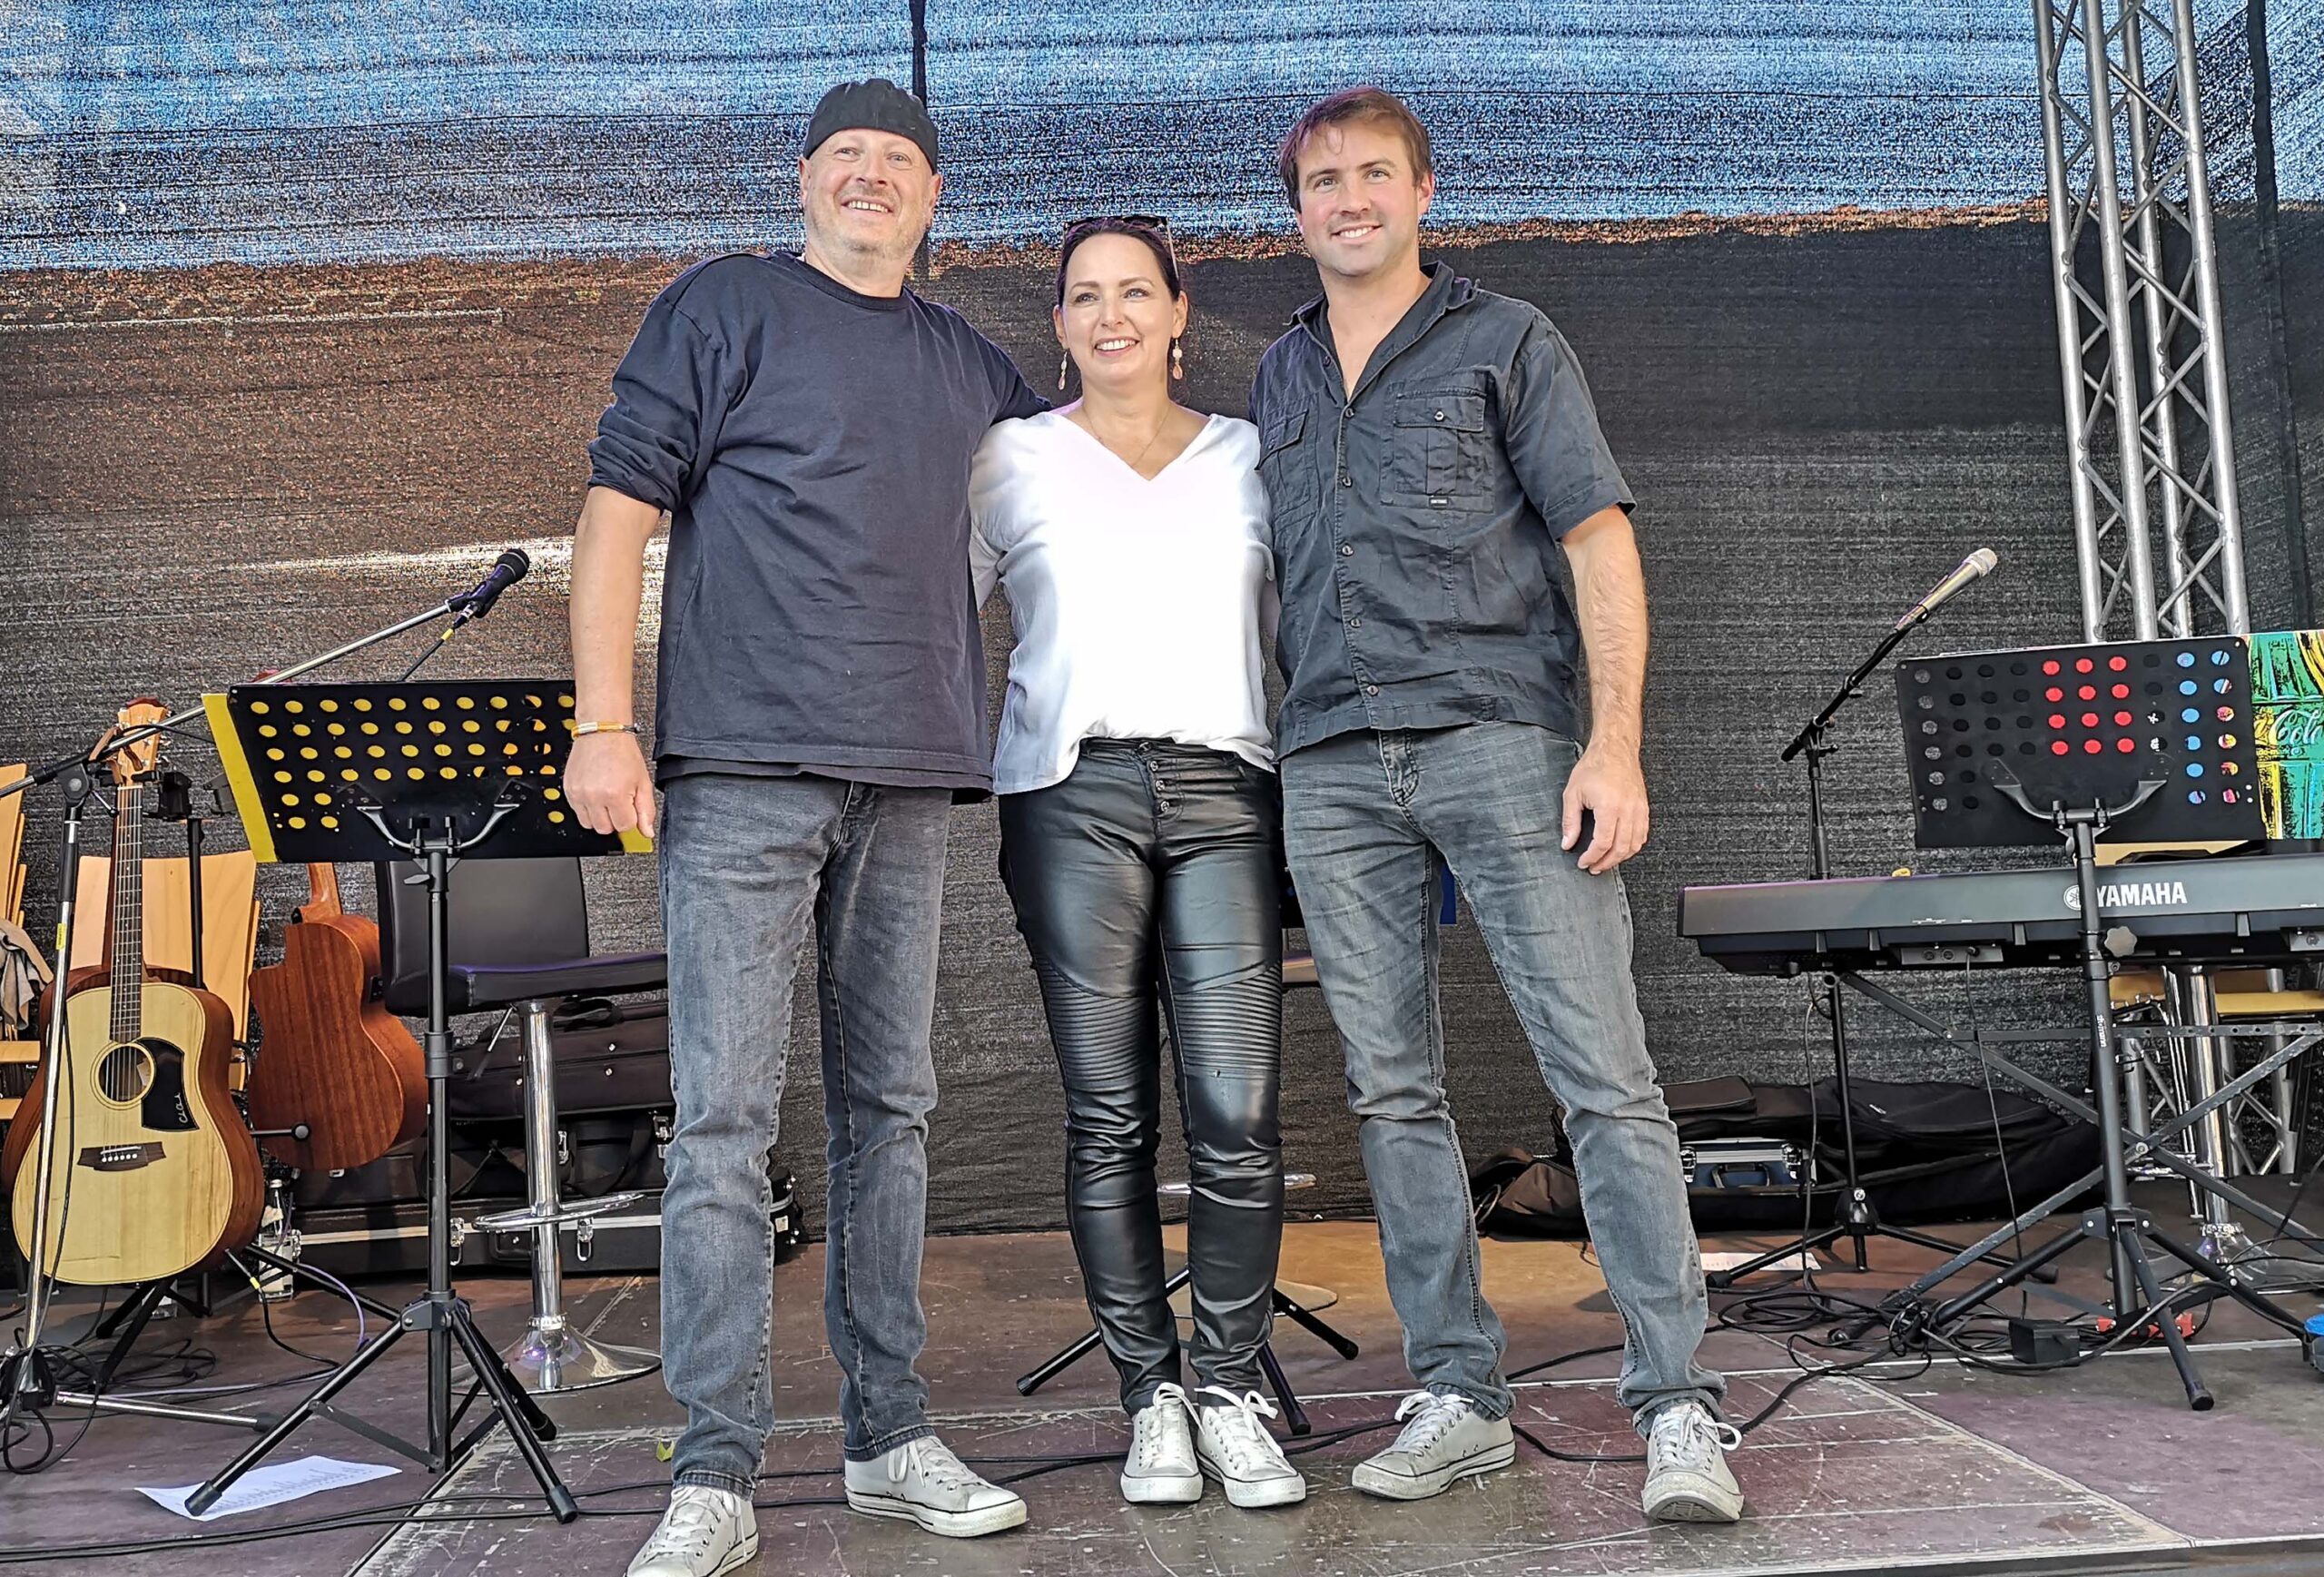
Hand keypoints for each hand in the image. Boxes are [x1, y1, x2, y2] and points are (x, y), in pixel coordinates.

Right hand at [566, 731, 656, 838]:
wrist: (602, 733)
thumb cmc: (623, 752)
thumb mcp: (643, 782)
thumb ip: (647, 810)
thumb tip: (647, 832)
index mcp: (615, 794)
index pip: (624, 826)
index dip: (630, 817)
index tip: (631, 806)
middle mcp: (594, 796)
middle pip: (605, 829)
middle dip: (615, 820)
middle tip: (619, 802)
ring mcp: (578, 794)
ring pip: (589, 825)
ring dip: (600, 817)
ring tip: (607, 798)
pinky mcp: (568, 791)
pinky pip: (577, 812)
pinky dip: (587, 808)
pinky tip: (596, 794)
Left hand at [1562, 744, 1648, 874]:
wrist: (1615, 749)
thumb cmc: (1594, 766)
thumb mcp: (1573, 793)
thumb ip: (1570, 821)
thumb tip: (1567, 843)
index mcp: (1609, 807)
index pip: (1602, 843)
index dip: (1591, 857)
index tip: (1583, 862)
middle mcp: (1628, 810)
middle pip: (1620, 848)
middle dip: (1605, 862)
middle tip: (1593, 867)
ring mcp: (1639, 809)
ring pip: (1634, 844)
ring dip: (1620, 857)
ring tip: (1605, 861)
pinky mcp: (1644, 807)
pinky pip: (1642, 834)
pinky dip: (1632, 846)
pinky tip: (1621, 848)